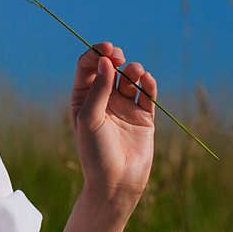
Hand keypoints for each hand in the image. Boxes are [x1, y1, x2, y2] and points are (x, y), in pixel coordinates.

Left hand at [69, 42, 156, 214]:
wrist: (116, 182)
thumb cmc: (95, 152)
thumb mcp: (90, 118)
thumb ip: (98, 90)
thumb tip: (106, 62)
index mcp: (83, 98)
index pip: (88, 67)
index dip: (96, 54)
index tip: (106, 49)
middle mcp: (103, 100)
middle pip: (109, 68)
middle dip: (114, 57)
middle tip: (118, 56)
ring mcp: (124, 107)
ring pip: (130, 78)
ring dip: (133, 70)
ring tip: (135, 72)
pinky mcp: (143, 117)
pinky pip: (147, 93)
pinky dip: (148, 83)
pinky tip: (146, 81)